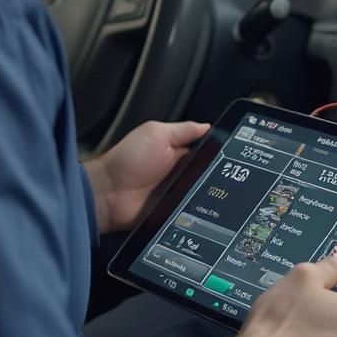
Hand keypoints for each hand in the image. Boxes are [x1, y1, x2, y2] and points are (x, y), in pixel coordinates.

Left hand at [85, 120, 209, 234]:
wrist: (108, 194)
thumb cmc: (126, 161)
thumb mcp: (155, 134)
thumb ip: (182, 130)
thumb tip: (207, 126)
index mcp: (177, 151)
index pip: (206, 150)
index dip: (216, 151)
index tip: (228, 152)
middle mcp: (179, 171)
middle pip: (208, 172)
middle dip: (215, 173)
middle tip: (215, 172)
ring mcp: (177, 192)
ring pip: (204, 192)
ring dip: (205, 191)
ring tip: (200, 187)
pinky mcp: (174, 210)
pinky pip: (192, 210)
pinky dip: (196, 208)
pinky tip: (195, 204)